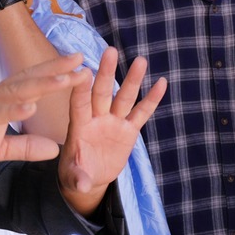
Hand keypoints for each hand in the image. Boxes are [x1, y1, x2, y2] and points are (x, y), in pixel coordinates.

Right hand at [0, 57, 82, 170]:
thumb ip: (26, 147)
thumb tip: (54, 150)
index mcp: (2, 102)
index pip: (33, 83)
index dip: (56, 73)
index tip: (81, 65)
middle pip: (29, 80)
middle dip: (56, 70)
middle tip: (81, 59)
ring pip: (15, 92)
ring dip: (41, 85)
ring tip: (65, 79)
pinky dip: (12, 110)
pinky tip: (30, 108)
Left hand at [58, 47, 166, 212]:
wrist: (89, 176)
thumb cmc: (75, 173)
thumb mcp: (73, 177)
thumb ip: (78, 178)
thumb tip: (83, 184)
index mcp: (77, 126)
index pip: (79, 104)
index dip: (81, 90)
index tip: (83, 72)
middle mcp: (96, 118)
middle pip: (101, 92)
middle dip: (105, 73)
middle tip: (110, 51)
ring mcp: (113, 122)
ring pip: (124, 98)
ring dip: (132, 80)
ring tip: (141, 60)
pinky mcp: (128, 130)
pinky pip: (141, 113)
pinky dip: (151, 100)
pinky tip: (161, 83)